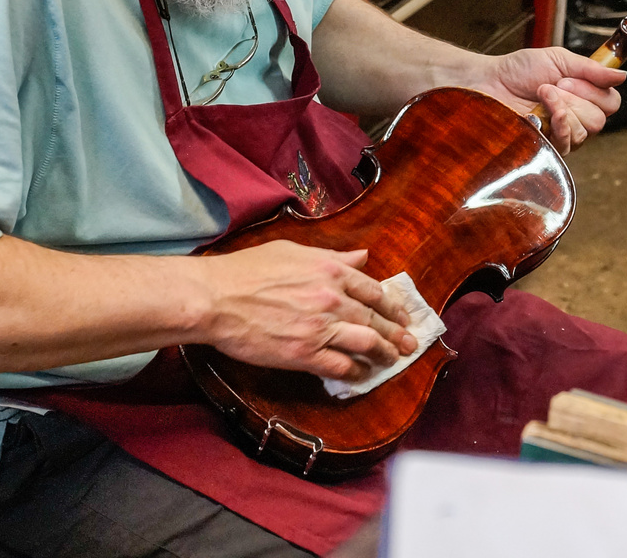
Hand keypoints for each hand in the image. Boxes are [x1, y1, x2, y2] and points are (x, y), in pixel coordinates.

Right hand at [190, 241, 415, 381]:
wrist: (217, 298)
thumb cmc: (248, 270)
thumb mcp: (294, 251)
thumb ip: (332, 256)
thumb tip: (362, 256)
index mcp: (331, 271)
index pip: (374, 290)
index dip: (391, 305)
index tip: (401, 314)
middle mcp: (332, 299)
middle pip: (375, 319)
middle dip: (396, 333)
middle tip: (409, 343)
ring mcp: (321, 328)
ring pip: (365, 344)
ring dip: (383, 354)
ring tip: (393, 360)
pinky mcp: (305, 354)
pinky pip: (340, 366)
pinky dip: (355, 372)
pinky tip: (361, 375)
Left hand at [470, 46, 624, 152]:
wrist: (490, 82)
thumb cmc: (519, 70)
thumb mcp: (558, 59)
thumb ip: (590, 69)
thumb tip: (622, 74)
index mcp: (583, 95)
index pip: (611, 102)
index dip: (594, 91)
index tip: (568, 78)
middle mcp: (576, 117)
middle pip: (600, 119)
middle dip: (575, 98)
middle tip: (552, 86)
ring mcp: (562, 134)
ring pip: (584, 132)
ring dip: (562, 109)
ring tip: (541, 96)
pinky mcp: (548, 148)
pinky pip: (567, 144)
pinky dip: (557, 125)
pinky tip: (542, 114)